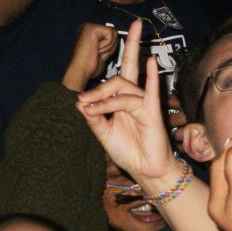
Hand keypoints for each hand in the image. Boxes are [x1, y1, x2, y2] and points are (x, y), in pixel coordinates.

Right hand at [61, 21, 116, 91]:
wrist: (81, 70)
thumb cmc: (88, 66)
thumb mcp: (102, 52)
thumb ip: (108, 44)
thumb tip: (117, 41)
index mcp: (89, 32)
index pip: (111, 33)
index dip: (110, 46)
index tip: (99, 53)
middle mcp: (88, 27)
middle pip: (114, 32)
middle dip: (110, 46)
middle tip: (98, 53)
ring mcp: (89, 26)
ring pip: (113, 33)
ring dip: (108, 46)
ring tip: (96, 52)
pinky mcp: (93, 28)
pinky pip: (111, 34)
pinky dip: (107, 45)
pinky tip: (96, 50)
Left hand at [79, 20, 176, 183]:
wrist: (144, 170)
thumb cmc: (128, 152)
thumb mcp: (104, 134)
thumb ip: (93, 118)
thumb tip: (79, 102)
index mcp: (121, 102)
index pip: (114, 80)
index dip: (95, 89)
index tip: (81, 102)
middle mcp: (133, 98)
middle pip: (127, 69)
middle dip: (119, 60)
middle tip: (104, 69)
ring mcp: (144, 103)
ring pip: (123, 89)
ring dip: (104, 98)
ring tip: (92, 109)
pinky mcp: (152, 112)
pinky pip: (150, 91)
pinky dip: (151, 76)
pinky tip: (151, 61)